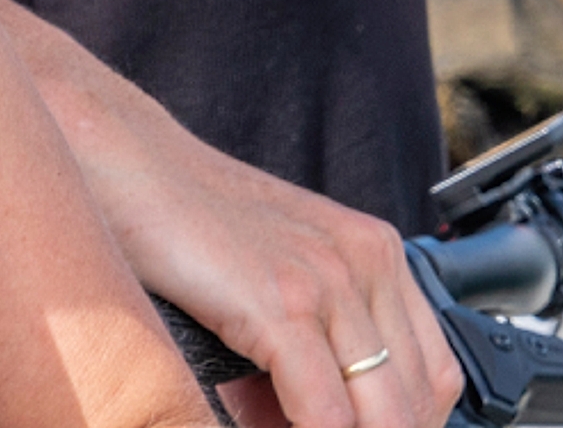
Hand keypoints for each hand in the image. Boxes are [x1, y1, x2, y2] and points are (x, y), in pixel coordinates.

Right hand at [114, 146, 453, 427]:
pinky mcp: (280, 302)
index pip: (434, 373)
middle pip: (416, 399)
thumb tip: (314, 418)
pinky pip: (323, 412)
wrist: (128, 161)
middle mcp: (368, 262)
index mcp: (376, 252)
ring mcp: (328, 280)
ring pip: (382, 415)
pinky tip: (260, 426)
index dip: (407, 423)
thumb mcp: (279, 272)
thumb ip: (312, 339)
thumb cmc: (190, 220)